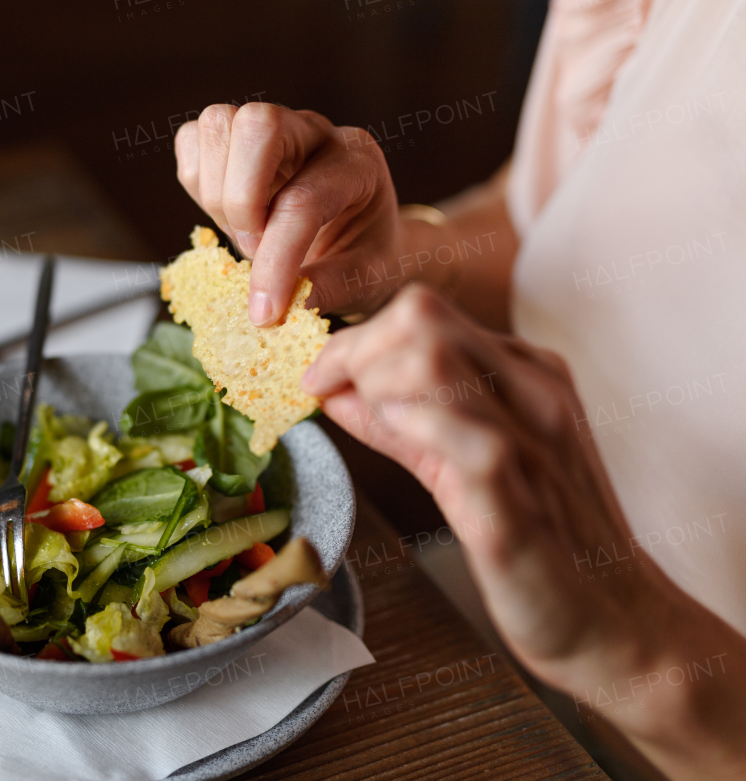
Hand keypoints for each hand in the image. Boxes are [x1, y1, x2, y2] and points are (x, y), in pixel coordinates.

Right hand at [174, 102, 403, 323]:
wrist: (358, 235)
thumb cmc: (363, 255)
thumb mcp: (362, 282)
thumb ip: (325, 290)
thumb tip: (281, 307)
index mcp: (357, 164)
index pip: (303, 199)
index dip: (276, 259)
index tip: (265, 311)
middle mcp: (313, 132)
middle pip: (258, 125)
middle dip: (241, 200)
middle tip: (254, 249)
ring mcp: (271, 127)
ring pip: (218, 125)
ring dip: (217, 193)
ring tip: (245, 234)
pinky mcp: (234, 136)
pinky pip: (192, 140)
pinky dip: (197, 182)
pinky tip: (227, 216)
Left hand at [302, 285, 745, 779]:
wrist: (615, 621)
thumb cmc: (541, 540)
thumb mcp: (463, 464)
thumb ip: (403, 426)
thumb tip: (337, 391)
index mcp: (524, 375)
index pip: (422, 314)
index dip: (355, 339)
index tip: (319, 377)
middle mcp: (532, 394)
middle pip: (421, 319)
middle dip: (353, 351)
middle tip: (325, 394)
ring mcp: (531, 442)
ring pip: (436, 361)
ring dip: (373, 383)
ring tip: (362, 420)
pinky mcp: (519, 503)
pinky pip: (468, 440)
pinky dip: (416, 427)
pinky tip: (392, 432)